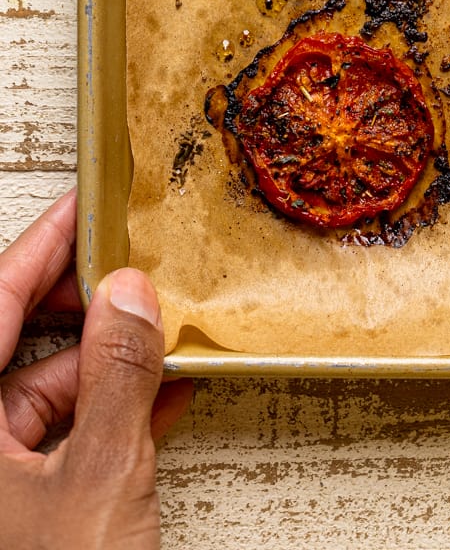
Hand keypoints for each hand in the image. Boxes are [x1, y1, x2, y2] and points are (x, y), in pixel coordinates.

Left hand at [0, 188, 191, 549]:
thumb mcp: (101, 480)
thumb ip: (118, 376)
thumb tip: (129, 296)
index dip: (40, 246)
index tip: (85, 205)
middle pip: (6, 346)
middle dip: (77, 305)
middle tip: (133, 267)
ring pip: (31, 396)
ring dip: (100, 366)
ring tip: (161, 336)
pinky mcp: (8, 518)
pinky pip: (47, 445)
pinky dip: (100, 419)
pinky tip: (155, 399)